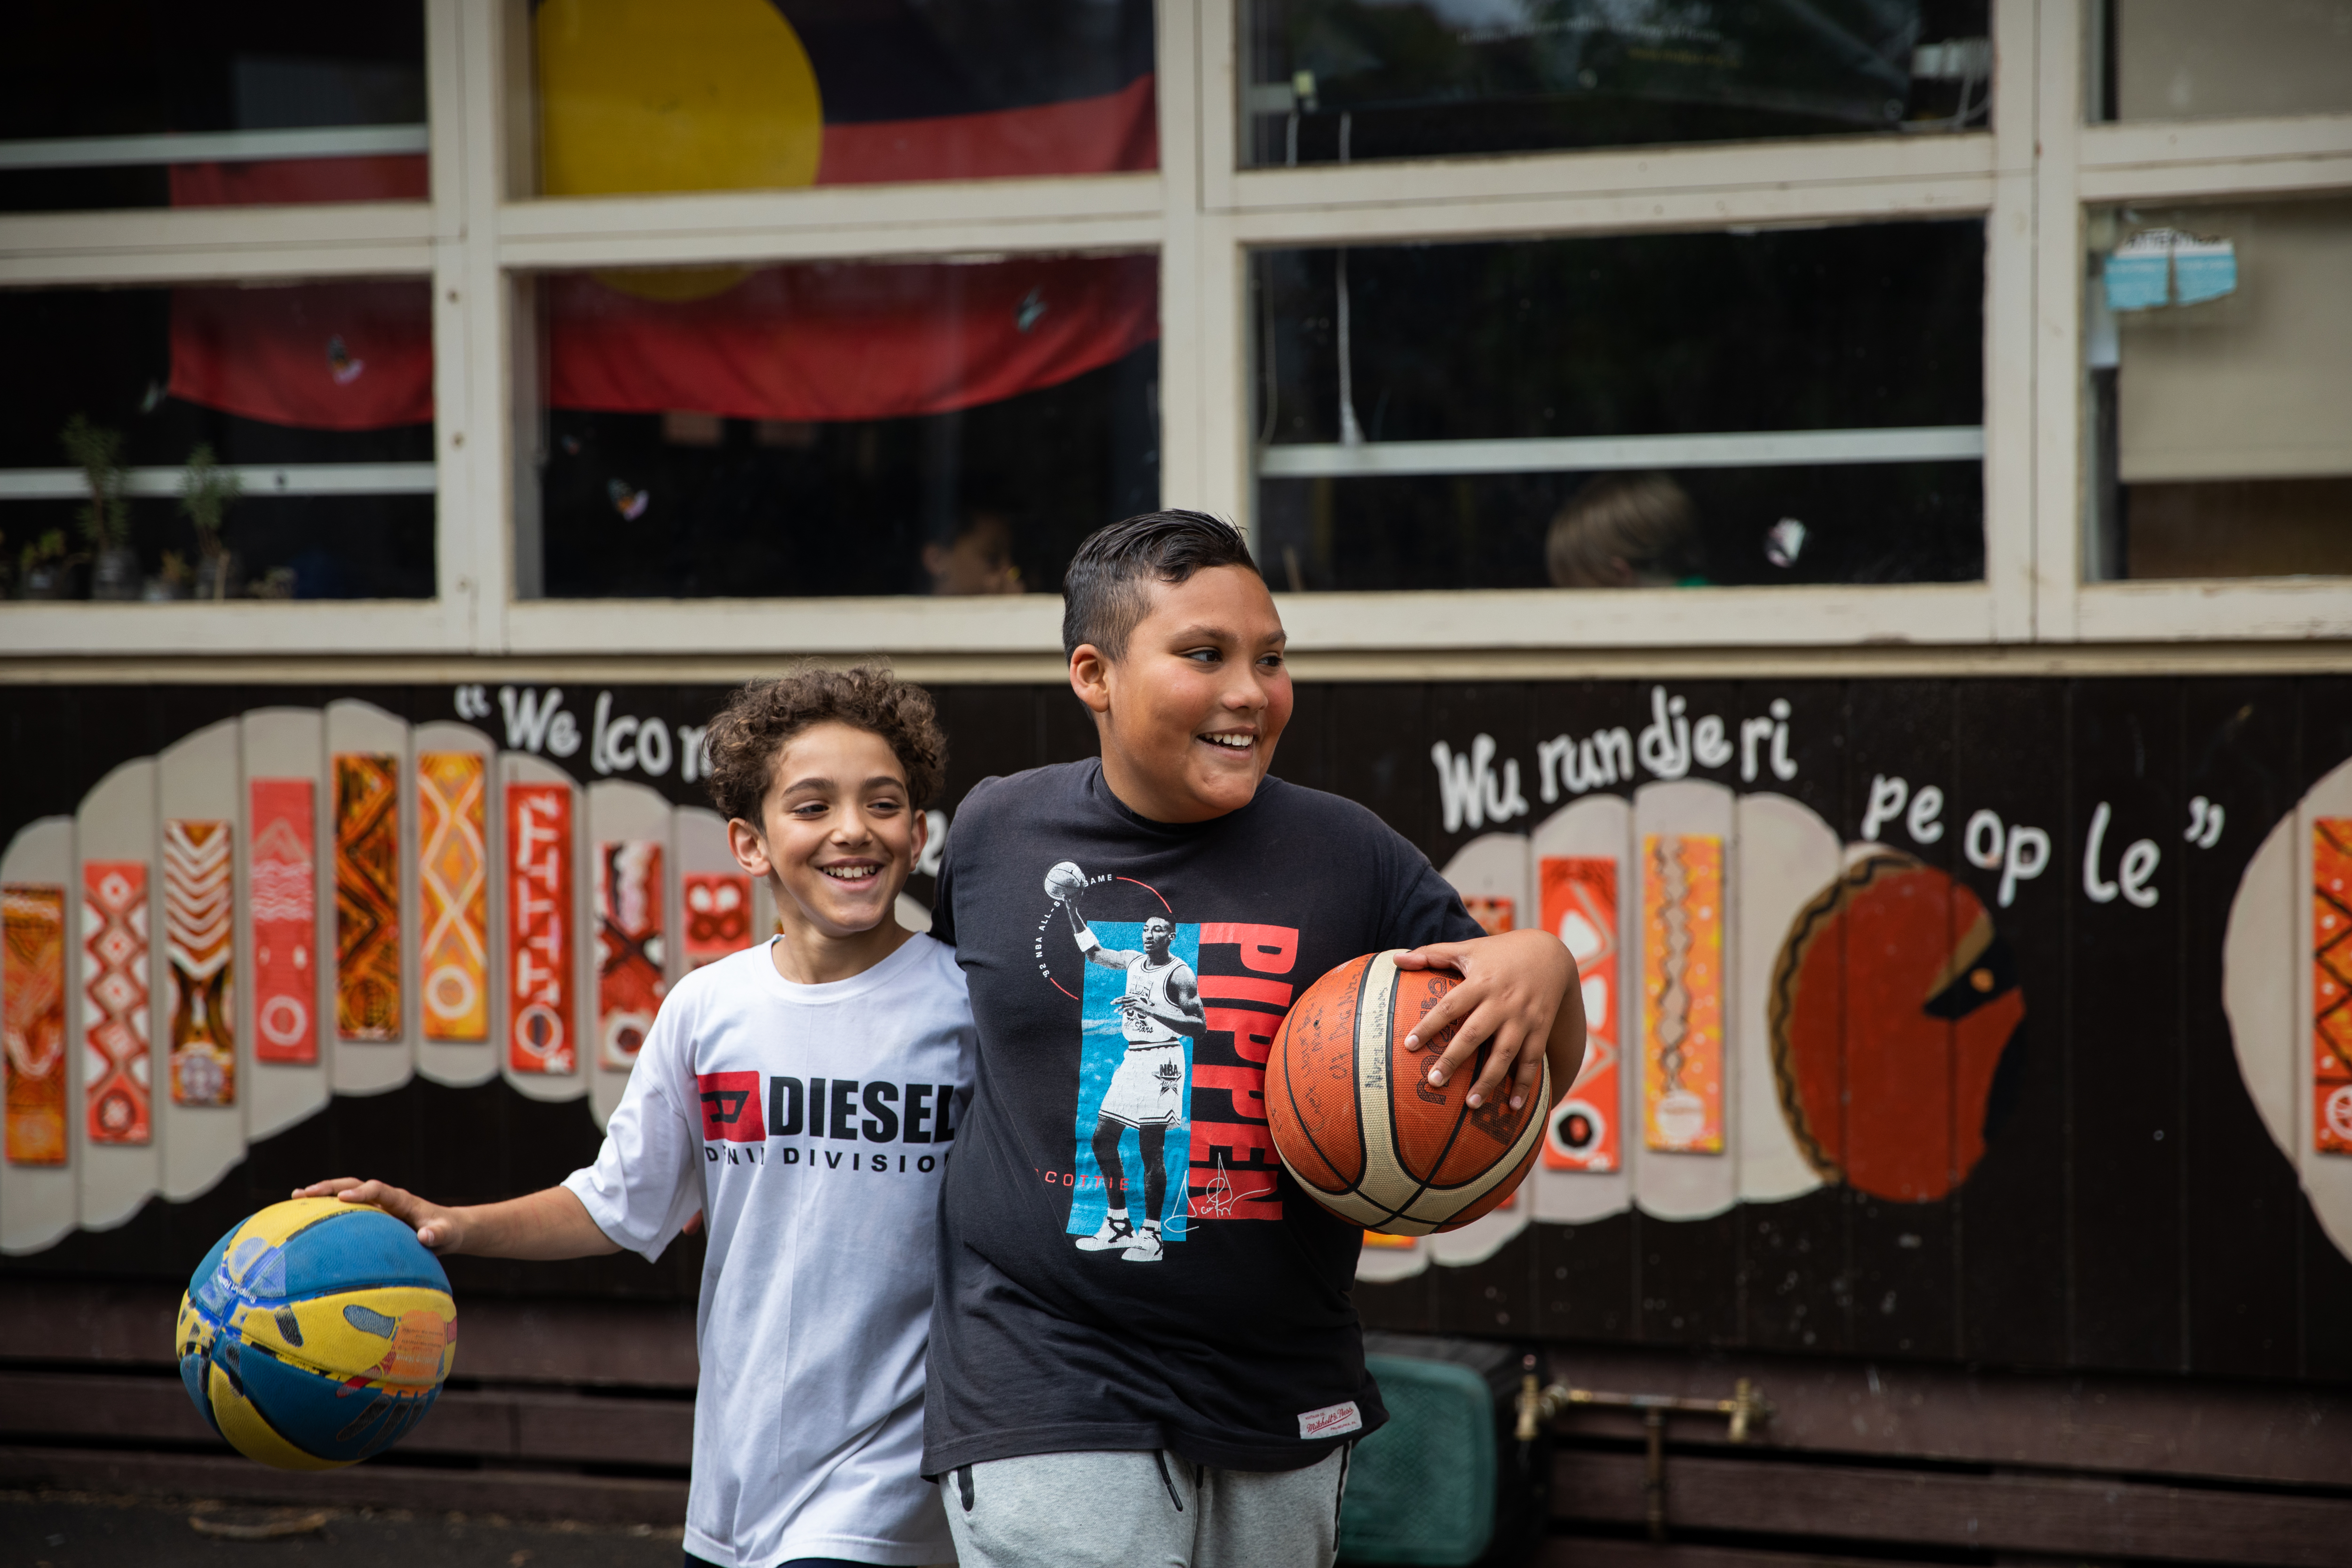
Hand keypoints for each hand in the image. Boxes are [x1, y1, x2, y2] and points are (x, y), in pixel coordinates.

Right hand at [291, 1177, 465, 1252]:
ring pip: (346, 1193)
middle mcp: (386, 1198)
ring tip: (295, 1197)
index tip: (344, 1198)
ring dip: (323, 1193)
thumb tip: (426, 1236)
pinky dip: (326, 1207)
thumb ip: (438, 1234)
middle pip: (355, 1184)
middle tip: (304, 1193)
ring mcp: (377, 1205)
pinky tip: (304, 1214)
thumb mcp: (446, 1234)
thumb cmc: (446, 1231)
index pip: (380, 1190)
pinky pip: (345, 1209)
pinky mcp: (371, 1214)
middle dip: (330, 1187)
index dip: (362, 1192)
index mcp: (402, 1200)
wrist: (447, 1229)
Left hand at [1394, 928, 1579, 1112]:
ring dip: (1488, 1080)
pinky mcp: (1540, 1029)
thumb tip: (1396, 960)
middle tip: (1433, 1082)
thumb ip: (1432, 955)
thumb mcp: (1468, 948)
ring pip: (1505, 1053)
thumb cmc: (1500, 953)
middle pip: (1474, 1034)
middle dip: (1454, 1059)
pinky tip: (1513, 1107)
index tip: (1407, 1045)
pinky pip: (1533, 1060)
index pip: (1450, 1006)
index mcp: (1481, 981)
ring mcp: (1523, 1018)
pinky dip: (1525, 1084)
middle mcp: (1502, 1001)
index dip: (1429, 1025)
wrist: (1551, 954)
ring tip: (1470, 1104)